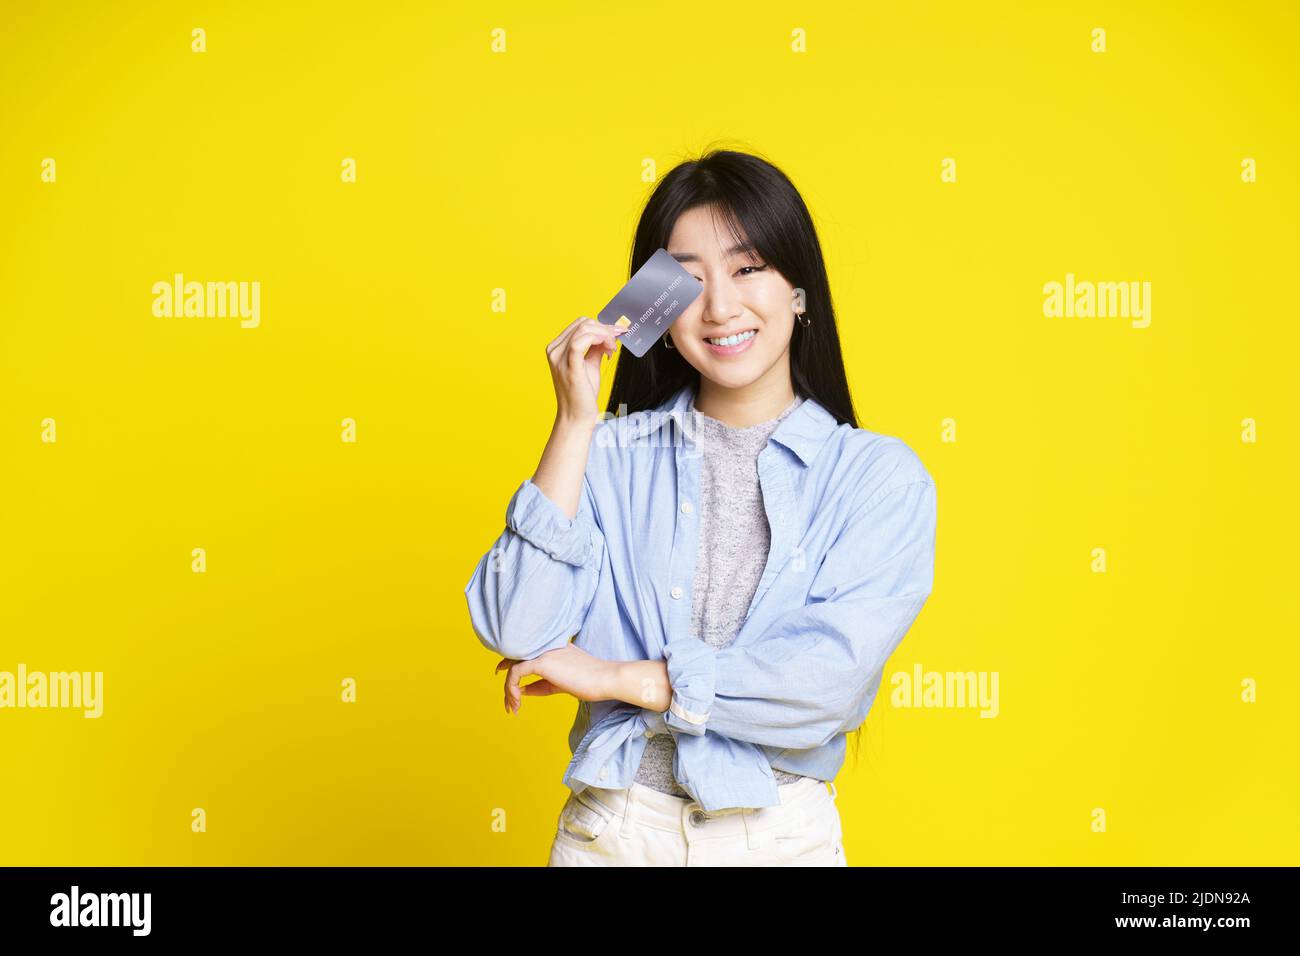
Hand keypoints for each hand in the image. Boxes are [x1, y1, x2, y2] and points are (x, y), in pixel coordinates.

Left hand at [496, 644, 622, 714]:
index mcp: (549, 647)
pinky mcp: (541, 662)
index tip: (503, 681)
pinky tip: (517, 702)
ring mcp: (541, 652)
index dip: (508, 666)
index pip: (522, 653)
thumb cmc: (588, 682)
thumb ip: (540, 685)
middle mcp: (543, 646)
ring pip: (512, 667)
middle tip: (509, 705)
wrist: (604, 679)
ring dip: (508, 691)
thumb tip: (521, 691)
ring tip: (513, 708)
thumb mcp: (559, 683)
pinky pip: (515, 673)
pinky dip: (511, 688)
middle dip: (507, 684)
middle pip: (513, 660)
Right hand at [545, 317, 627, 427]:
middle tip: (616, 343)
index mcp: (557, 348)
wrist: (576, 417)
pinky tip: (608, 349)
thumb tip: (608, 333)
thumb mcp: (590, 364)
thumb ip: (596, 348)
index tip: (616, 333)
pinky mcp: (569, 366)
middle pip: (583, 323)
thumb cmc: (582, 394)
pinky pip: (582, 341)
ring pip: (585, 329)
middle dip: (605, 329)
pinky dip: (600, 339)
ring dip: (605, 335)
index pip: (579, 324)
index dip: (601, 325)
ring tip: (612, 349)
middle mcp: (554, 350)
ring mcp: (559, 358)